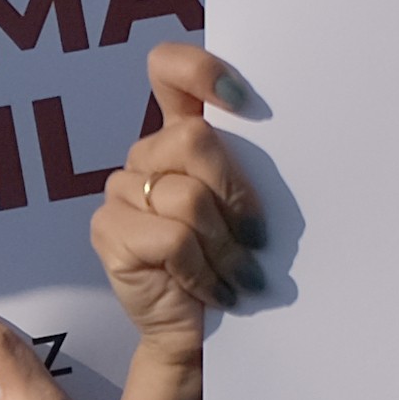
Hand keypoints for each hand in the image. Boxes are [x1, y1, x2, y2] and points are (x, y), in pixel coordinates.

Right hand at [91, 46, 265, 349]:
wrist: (205, 330)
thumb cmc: (237, 262)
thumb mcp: (251, 207)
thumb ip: (251, 166)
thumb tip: (290, 134)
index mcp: (182, 135)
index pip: (169, 70)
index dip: (199, 69)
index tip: (241, 100)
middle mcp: (147, 155)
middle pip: (195, 139)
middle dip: (236, 194)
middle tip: (253, 238)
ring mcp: (121, 191)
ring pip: (188, 196)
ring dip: (226, 245)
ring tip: (239, 274)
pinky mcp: (108, 230)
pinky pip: (172, 237)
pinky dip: (203, 269)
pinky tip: (213, 288)